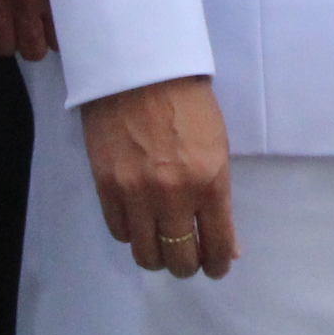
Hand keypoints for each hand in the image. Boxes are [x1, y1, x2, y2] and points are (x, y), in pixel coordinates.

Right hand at [82, 74, 236, 277]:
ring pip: (146, 254)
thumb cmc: (188, 101)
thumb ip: (219, 196)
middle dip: (187, 265)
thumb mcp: (217, 146)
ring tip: (162, 246)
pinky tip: (139, 223)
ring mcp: (137, 193)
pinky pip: (119, 232)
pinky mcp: (106, 187)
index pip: (217, 246)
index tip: (217, 266)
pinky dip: (131, 234)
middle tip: (188, 258)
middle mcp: (174, 195)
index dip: (218, 264)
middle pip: (180, 259)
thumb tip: (227, 245)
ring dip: (157, 256)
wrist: (140, 68)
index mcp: (210, 181)